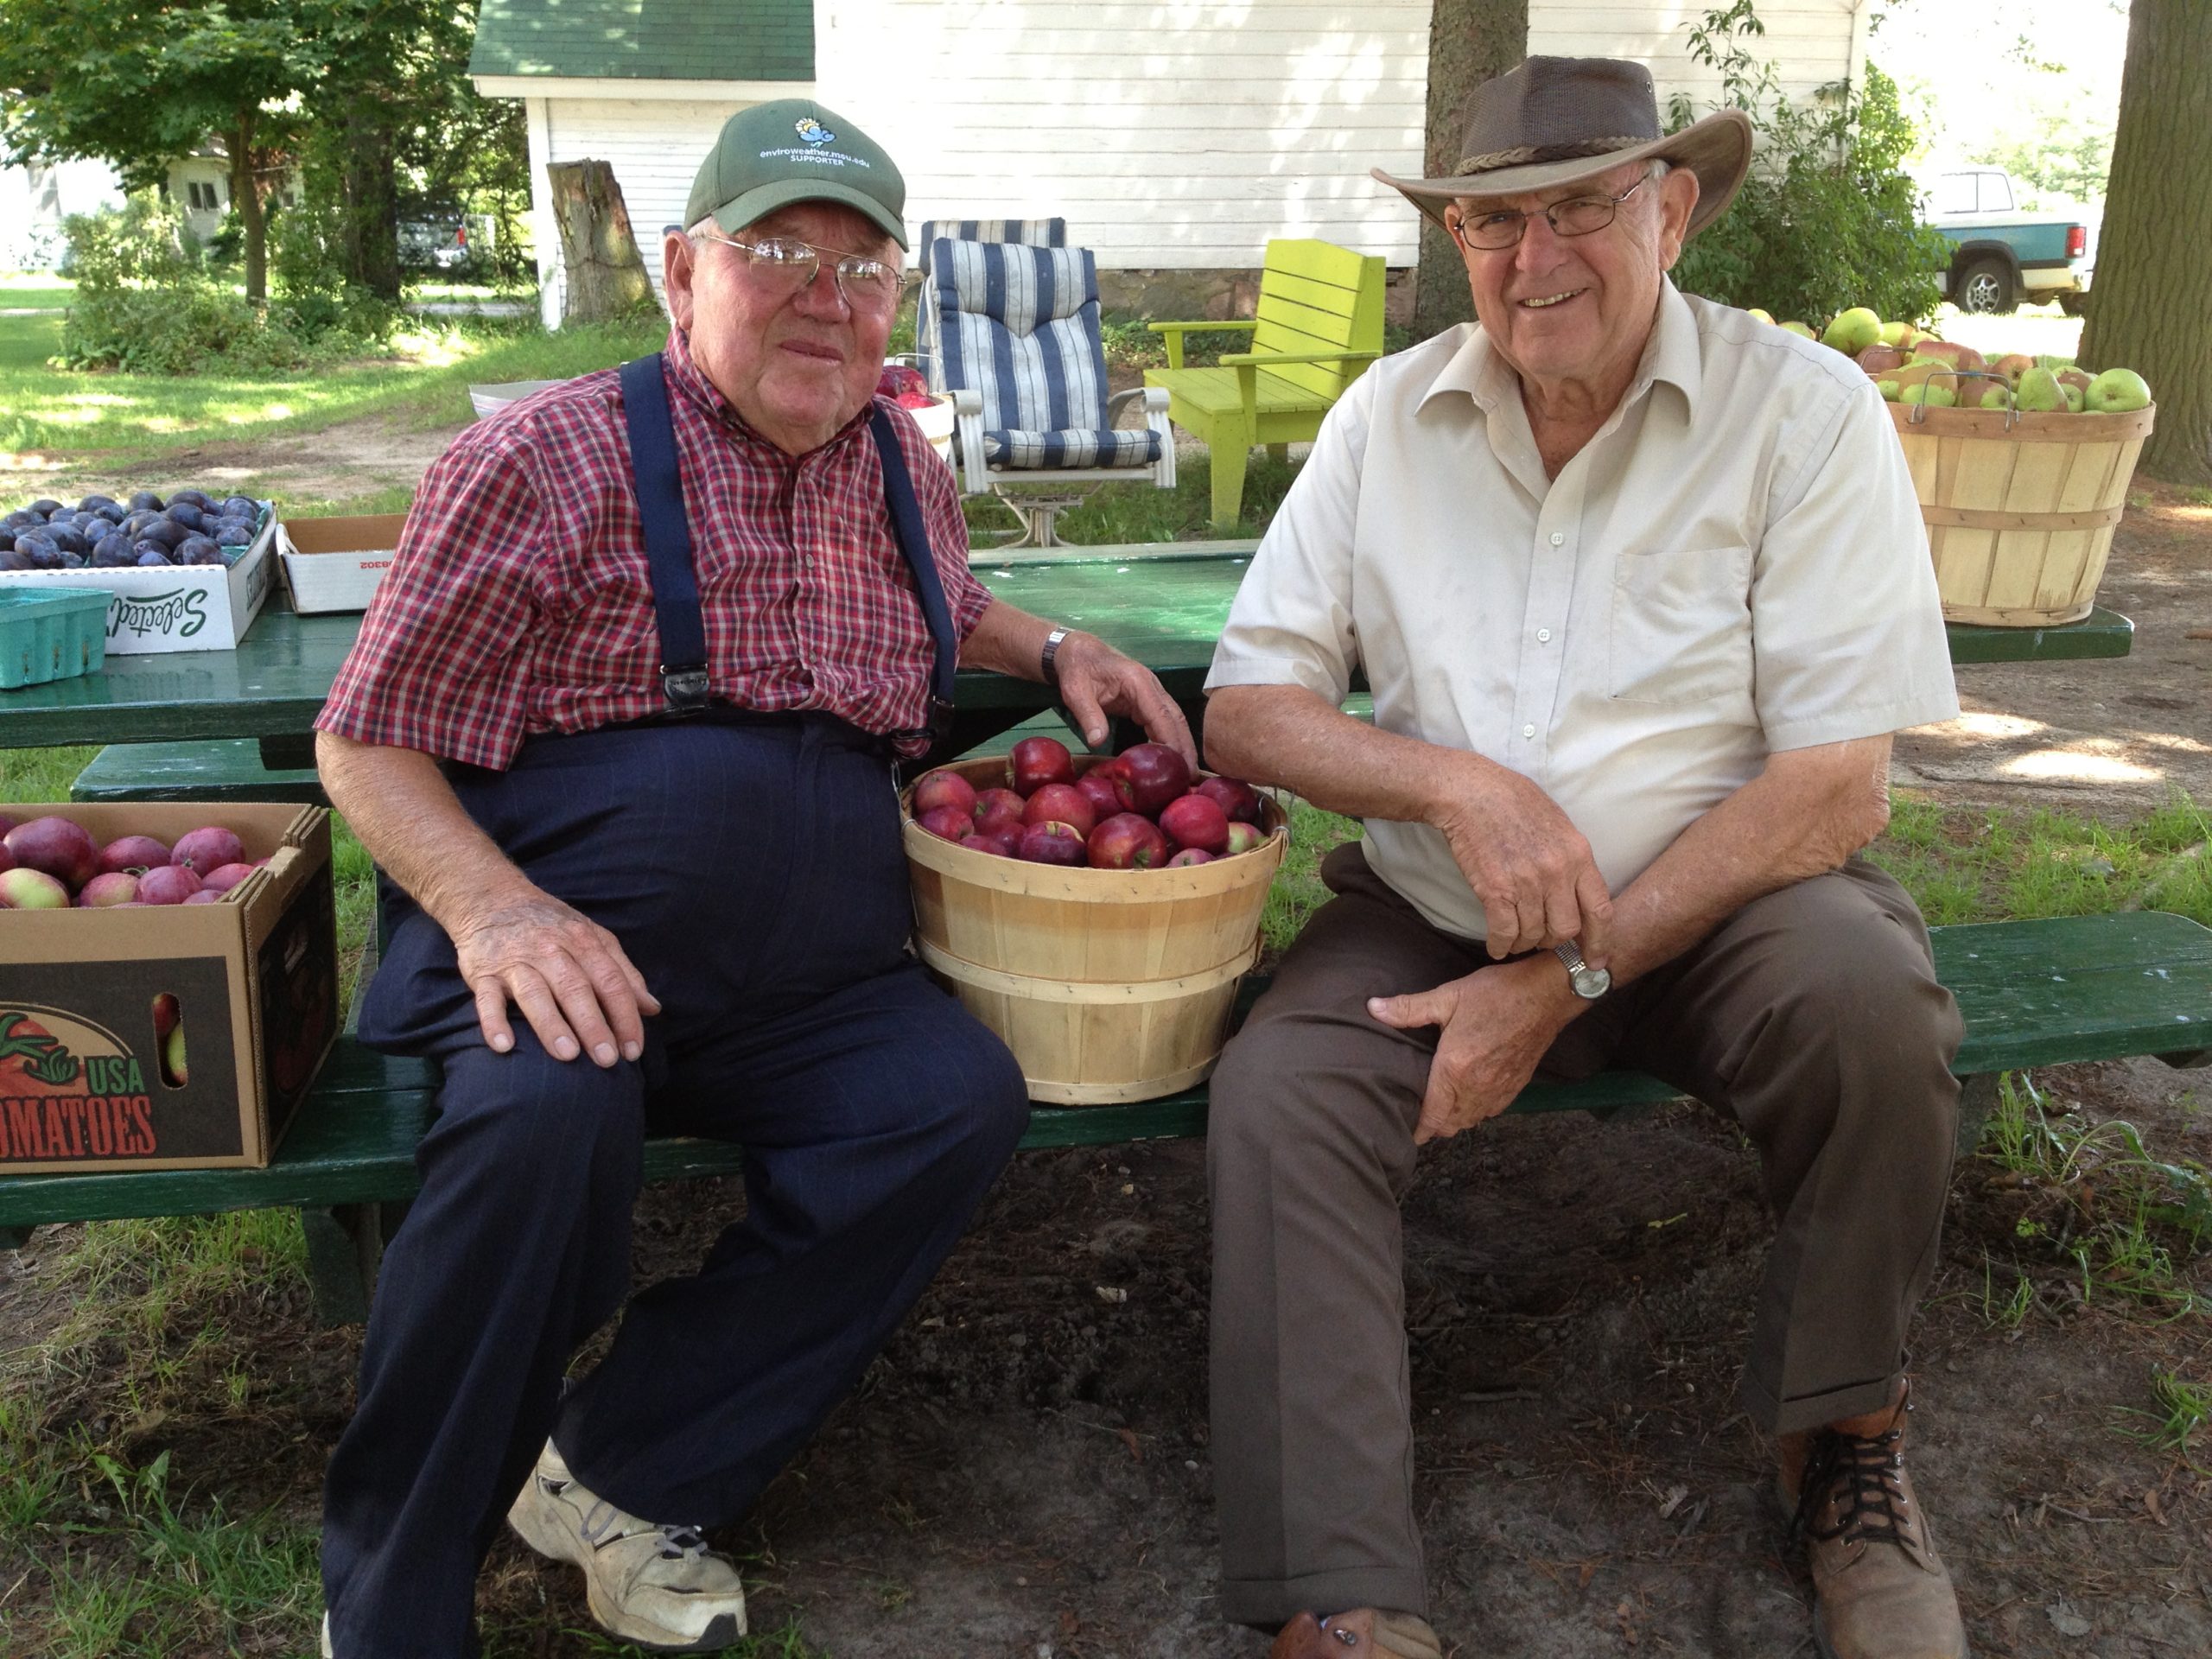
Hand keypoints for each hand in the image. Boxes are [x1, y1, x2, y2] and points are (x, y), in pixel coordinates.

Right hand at [449, 890, 661, 1066]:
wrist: (492, 898)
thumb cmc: (551, 926)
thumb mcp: (593, 938)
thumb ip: (624, 973)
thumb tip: (653, 1009)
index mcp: (583, 942)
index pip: (611, 981)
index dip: (625, 1016)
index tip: (633, 1050)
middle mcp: (550, 950)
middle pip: (576, 989)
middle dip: (594, 1025)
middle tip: (607, 1060)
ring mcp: (516, 961)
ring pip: (535, 993)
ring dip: (552, 1024)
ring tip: (568, 1054)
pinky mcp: (483, 972)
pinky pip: (486, 999)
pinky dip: (494, 1022)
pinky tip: (504, 1046)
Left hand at [1049, 630, 1197, 768]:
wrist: (1079, 653)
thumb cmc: (1078, 669)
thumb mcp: (1076, 692)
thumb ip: (1088, 715)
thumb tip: (1098, 742)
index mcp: (1137, 682)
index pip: (1161, 714)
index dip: (1171, 739)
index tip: (1177, 763)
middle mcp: (1151, 686)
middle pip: (1176, 718)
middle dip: (1185, 746)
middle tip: (1191, 775)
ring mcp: (1152, 692)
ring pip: (1174, 719)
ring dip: (1182, 744)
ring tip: (1187, 772)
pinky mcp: (1147, 700)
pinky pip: (1164, 720)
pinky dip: (1171, 738)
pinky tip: (1172, 757)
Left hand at [1367, 958, 1581, 1142]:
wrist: (1547, 996)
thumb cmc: (1497, 994)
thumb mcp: (1449, 996)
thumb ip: (1409, 1008)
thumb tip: (1373, 1008)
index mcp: (1455, 1069)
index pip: (1432, 1115)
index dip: (1418, 1129)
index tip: (1406, 1133)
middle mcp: (1477, 1087)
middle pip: (1450, 1125)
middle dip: (1433, 1126)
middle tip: (1419, 1117)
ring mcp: (1499, 1090)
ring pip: (1471, 1121)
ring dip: (1455, 1120)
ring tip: (1440, 1110)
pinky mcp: (1516, 1087)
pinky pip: (1490, 1112)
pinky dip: (1476, 1112)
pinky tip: (1469, 1098)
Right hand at [1432, 753, 1614, 961]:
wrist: (1470, 791)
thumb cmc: (1512, 801)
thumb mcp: (1558, 824)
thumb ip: (1572, 860)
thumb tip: (1578, 893)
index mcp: (1578, 854)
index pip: (1600, 909)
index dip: (1599, 941)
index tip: (1595, 960)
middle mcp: (1557, 872)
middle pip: (1565, 929)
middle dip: (1553, 941)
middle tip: (1541, 939)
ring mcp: (1526, 882)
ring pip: (1533, 934)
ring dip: (1523, 943)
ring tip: (1515, 938)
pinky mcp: (1495, 890)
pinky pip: (1504, 933)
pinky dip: (1500, 945)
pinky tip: (1497, 945)